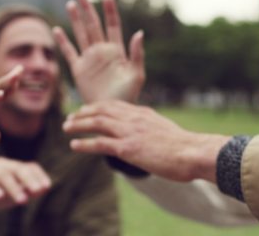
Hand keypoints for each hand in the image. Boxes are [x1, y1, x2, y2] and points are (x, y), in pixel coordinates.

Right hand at [0, 157, 51, 210]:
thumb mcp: (8, 196)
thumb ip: (25, 192)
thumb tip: (44, 189)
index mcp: (11, 168)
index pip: (29, 167)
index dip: (39, 176)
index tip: (46, 187)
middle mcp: (0, 165)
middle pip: (18, 169)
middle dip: (29, 180)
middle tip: (38, 191)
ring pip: (2, 176)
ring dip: (14, 188)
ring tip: (22, 200)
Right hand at [53, 0, 144, 102]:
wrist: (111, 111)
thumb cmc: (128, 95)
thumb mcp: (137, 74)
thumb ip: (137, 54)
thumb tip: (139, 32)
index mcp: (116, 50)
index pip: (113, 25)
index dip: (110, 11)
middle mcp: (102, 51)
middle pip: (94, 25)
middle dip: (88, 9)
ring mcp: (89, 59)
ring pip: (81, 34)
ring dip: (76, 19)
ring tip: (71, 4)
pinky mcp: (78, 70)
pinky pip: (69, 52)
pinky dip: (63, 42)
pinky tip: (57, 30)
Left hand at [62, 101, 228, 182]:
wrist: (192, 152)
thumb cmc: (185, 147)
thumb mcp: (165, 131)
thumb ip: (152, 130)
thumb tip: (147, 137)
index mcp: (143, 113)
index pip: (115, 105)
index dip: (97, 106)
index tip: (85, 109)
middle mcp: (134, 118)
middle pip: (102, 109)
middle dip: (83, 112)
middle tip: (70, 117)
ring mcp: (130, 132)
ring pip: (97, 122)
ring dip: (78, 125)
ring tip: (66, 128)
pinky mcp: (128, 148)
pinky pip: (100, 143)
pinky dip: (84, 144)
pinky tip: (74, 146)